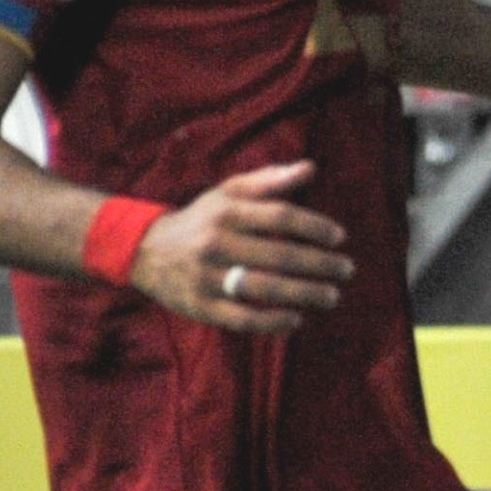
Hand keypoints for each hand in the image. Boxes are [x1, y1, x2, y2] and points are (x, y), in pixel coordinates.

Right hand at [130, 161, 350, 332]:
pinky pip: (242, 318)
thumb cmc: (202, 219)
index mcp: (225, 212)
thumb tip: (311, 168)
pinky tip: (297, 319)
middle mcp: (215, 243)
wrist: (143, 250)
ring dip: (305, 294)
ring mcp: (206, 276)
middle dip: (320, 264)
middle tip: (347, 270)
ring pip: (264, 287)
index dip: (315, 227)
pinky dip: (272, 321)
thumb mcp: (228, 193)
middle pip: (279, 255)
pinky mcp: (199, 306)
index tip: (340, 238)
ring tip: (333, 295)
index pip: (280, 216)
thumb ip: (270, 181)